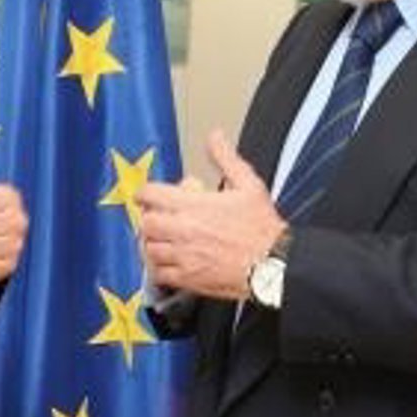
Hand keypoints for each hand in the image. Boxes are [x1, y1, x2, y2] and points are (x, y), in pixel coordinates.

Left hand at [138, 131, 286, 298]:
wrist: (272, 264)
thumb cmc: (262, 228)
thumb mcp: (248, 184)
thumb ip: (226, 158)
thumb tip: (214, 138)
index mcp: (194, 205)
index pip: (151, 194)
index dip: (145, 193)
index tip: (147, 195)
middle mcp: (184, 231)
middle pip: (146, 223)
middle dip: (149, 219)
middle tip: (158, 219)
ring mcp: (184, 256)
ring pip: (149, 250)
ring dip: (153, 244)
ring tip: (163, 241)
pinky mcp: (188, 278)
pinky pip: (160, 274)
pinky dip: (160, 269)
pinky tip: (170, 264)